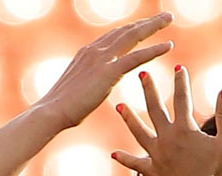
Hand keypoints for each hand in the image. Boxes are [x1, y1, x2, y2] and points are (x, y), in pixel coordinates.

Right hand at [34, 13, 174, 129]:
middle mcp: (95, 50)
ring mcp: (101, 59)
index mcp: (87, 53)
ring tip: (169, 19)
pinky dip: (154, 50)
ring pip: (132, 36)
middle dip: (146, 22)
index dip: (132, 29)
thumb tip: (93, 85)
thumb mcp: (78, 88)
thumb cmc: (61, 108)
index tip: (145, 25)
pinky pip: (136, 57)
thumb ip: (89, 81)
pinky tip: (168, 45)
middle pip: (125, 30)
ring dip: (153, 26)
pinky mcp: (108, 72)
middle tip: (164, 16)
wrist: (51, 112)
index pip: (114, 35)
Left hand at [111, 65, 221, 175]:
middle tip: (142, 74)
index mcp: (185, 130)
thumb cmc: (216, 173)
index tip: (178, 66)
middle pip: (155, 109)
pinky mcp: (154, 172)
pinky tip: (114, 154)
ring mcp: (157, 155)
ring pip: (139, 132)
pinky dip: (125, 159)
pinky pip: (136, 163)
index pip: (182, 99)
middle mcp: (167, 139)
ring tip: (119, 106)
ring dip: (129, 118)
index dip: (181, 82)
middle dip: (149, 90)